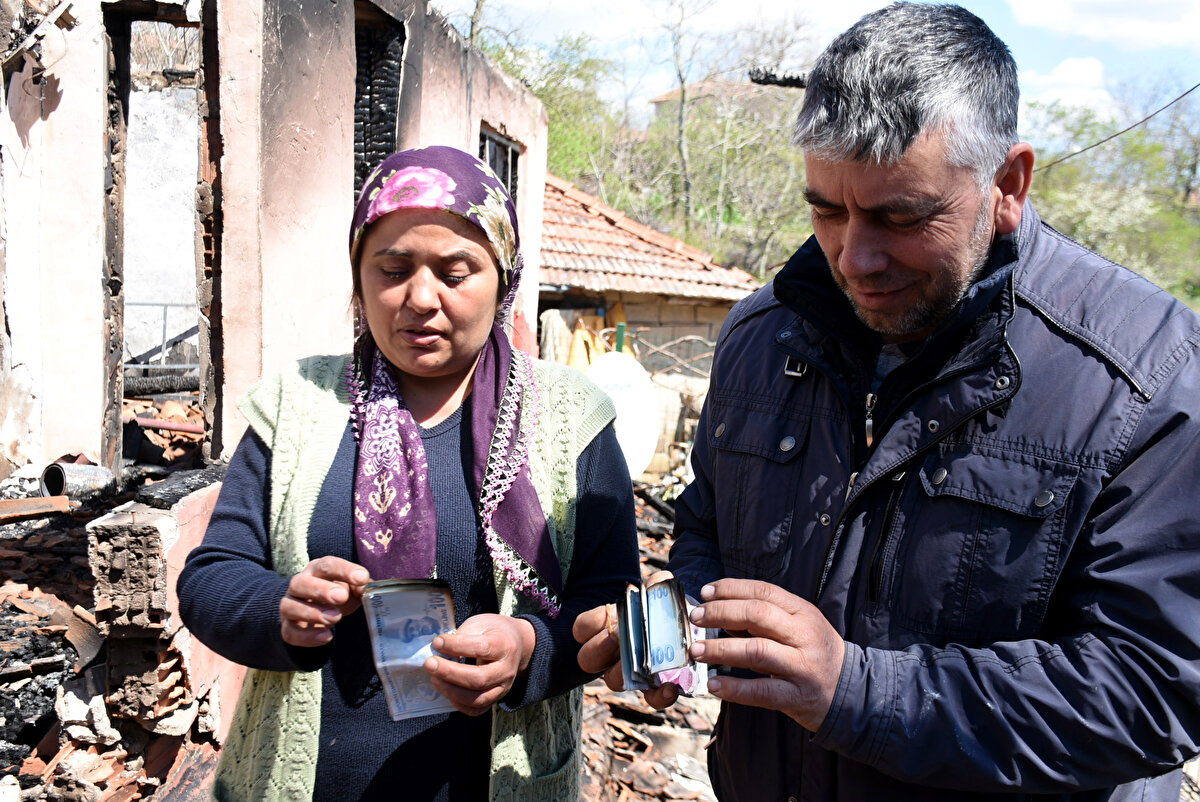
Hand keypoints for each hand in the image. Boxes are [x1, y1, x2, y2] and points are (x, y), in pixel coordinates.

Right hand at [279, 557, 369, 647]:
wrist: (313, 613)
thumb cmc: (335, 595)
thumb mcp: (350, 588)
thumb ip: (359, 587)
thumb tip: (366, 589)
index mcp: (317, 570)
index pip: (327, 565)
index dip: (344, 570)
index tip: (362, 578)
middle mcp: (299, 584)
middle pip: (301, 583)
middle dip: (321, 589)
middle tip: (341, 597)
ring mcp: (289, 606)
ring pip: (290, 606)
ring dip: (312, 613)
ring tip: (335, 618)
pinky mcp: (287, 627)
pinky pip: (291, 632)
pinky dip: (308, 636)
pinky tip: (327, 636)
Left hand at [425, 614, 535, 715]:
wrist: (518, 644)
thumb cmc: (494, 631)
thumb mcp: (481, 624)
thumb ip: (463, 636)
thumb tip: (440, 651)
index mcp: (505, 646)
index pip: (481, 649)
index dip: (456, 646)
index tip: (437, 642)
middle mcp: (507, 670)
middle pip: (479, 679)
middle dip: (450, 672)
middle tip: (430, 663)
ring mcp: (503, 688)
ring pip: (477, 699)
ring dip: (451, 691)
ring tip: (434, 678)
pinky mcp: (496, 699)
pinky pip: (477, 710)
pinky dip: (458, 704)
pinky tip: (446, 690)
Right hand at [573, 570, 680, 709]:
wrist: (688, 626)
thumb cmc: (665, 609)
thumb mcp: (661, 593)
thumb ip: (657, 585)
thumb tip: (657, 582)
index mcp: (608, 627)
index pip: (582, 629)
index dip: (588, 626)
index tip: (608, 617)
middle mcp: (613, 652)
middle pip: (587, 659)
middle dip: (597, 650)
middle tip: (615, 638)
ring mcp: (631, 672)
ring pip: (613, 680)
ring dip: (623, 673)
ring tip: (642, 664)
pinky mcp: (655, 686)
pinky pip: (650, 698)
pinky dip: (659, 695)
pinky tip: (670, 686)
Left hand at [687, 578, 844, 731]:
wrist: (852, 692)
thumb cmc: (815, 654)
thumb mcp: (798, 628)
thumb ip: (765, 619)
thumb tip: (720, 612)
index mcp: (803, 613)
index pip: (764, 592)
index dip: (731, 589)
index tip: (705, 593)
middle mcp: (804, 636)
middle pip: (758, 615)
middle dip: (721, 613)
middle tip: (696, 618)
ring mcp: (803, 667)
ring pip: (757, 651)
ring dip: (721, 649)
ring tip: (696, 650)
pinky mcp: (798, 697)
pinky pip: (762, 691)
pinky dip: (735, 688)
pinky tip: (714, 684)